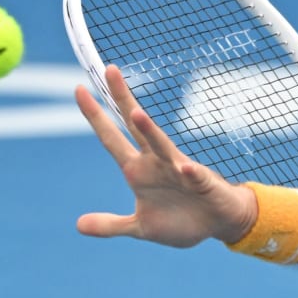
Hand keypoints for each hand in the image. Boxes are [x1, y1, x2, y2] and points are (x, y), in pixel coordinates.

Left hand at [74, 65, 256, 246]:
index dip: (96, 116)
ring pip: (163, 147)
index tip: (80, 89)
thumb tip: (78, 225)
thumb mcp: (141, 227)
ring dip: (150, 131)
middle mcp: (156, 163)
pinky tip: (184, 168)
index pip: (112, 139)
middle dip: (123, 100)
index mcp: (138, 171)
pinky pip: (195, 176)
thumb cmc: (181, 220)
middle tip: (109, 70)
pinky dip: (191, 173)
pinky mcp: (202, 184)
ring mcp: (179, 171)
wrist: (218, 224)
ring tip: (137, 113)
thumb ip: (111, 225)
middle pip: (136, 127)